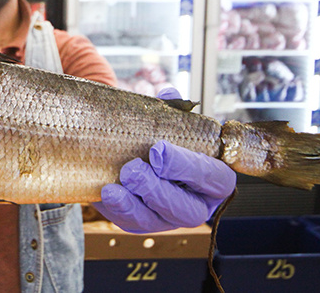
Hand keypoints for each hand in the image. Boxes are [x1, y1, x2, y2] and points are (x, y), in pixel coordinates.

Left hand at [93, 88, 236, 232]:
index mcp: (214, 178)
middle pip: (188, 208)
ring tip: (118, 181)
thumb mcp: (170, 123)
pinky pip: (133, 224)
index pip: (213, 177)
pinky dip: (120, 210)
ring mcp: (171, 218)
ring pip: (159, 221)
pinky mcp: (145, 223)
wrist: (134, 151)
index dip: (187, 166)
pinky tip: (106, 193)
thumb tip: (168, 96)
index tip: (158, 149)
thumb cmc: (162, 137)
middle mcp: (197, 203)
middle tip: (133, 169)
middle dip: (158, 189)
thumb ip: (172, 110)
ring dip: (136, 202)